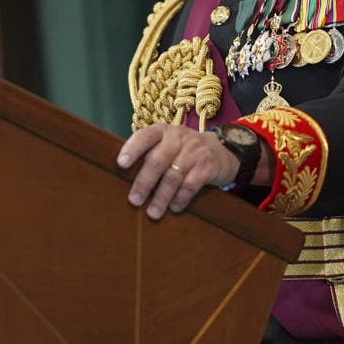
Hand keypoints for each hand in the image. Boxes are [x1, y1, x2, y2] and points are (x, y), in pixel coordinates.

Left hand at [116, 124, 239, 219]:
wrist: (222, 151)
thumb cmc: (184, 152)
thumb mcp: (168, 145)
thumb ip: (150, 154)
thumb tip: (122, 178)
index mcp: (163, 132)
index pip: (145, 136)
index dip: (132, 149)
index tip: (121, 164)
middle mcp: (178, 138)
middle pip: (157, 160)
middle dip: (144, 183)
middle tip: (134, 200)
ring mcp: (195, 151)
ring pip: (173, 176)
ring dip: (161, 197)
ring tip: (153, 212)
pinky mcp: (208, 165)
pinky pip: (190, 185)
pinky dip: (180, 199)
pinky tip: (174, 208)